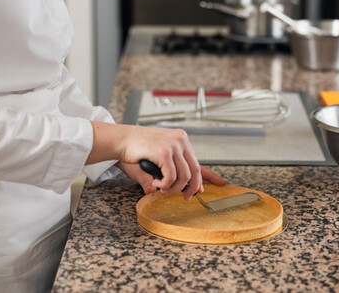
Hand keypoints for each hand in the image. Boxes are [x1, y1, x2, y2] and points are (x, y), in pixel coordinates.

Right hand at [86, 122, 208, 198]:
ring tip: (162, 189)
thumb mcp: (155, 165)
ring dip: (173, 188)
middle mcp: (180, 140)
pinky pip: (172, 176)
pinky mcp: (164, 151)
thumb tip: (182, 190)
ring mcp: (173, 144)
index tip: (219, 183)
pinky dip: (165, 184)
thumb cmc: (134, 151)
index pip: (198, 160)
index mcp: (180, 140)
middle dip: (191, 188)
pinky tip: (156, 183)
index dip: (208, 175)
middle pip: (195, 170)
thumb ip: (169, 176)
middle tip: (185, 198)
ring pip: (184, 176)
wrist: (118, 141)